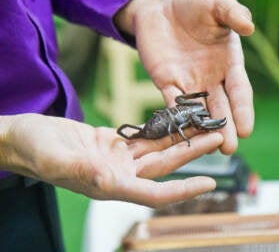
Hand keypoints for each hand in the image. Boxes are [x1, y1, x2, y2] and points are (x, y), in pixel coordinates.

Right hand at [1, 114, 222, 206]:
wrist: (24, 138)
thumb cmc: (34, 151)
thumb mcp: (55, 160)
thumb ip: (82, 171)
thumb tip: (108, 180)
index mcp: (110, 185)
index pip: (154, 193)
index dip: (183, 190)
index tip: (210, 182)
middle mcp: (120, 174)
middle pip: (164, 166)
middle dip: (192, 153)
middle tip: (218, 138)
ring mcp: (117, 159)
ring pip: (157, 149)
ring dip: (181, 139)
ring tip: (203, 126)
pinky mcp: (112, 144)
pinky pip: (143, 137)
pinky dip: (160, 130)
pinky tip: (175, 121)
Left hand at [115, 0, 254, 153]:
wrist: (161, 9)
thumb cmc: (193, 5)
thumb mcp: (215, 3)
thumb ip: (232, 12)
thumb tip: (249, 26)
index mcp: (228, 62)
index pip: (239, 90)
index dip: (243, 110)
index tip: (246, 130)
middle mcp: (211, 78)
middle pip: (220, 107)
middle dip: (224, 128)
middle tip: (228, 149)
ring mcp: (189, 83)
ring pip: (198, 111)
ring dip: (202, 130)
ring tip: (208, 149)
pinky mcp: (167, 83)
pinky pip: (172, 103)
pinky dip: (176, 118)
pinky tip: (180, 133)